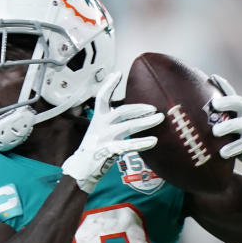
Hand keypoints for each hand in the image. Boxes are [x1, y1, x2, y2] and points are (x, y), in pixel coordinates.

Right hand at [61, 71, 164, 192]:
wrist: (81, 170)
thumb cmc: (94, 150)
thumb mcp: (100, 131)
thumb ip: (112, 121)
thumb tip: (130, 113)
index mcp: (97, 119)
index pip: (101, 97)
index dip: (109, 85)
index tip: (118, 73)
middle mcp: (100, 126)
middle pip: (122, 111)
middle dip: (139, 108)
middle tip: (154, 108)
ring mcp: (104, 138)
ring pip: (128, 126)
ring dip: (146, 122)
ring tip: (159, 119)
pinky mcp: (108, 151)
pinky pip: (128, 145)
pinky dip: (141, 143)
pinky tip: (153, 141)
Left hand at [208, 74, 241, 175]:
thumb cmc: (236, 137)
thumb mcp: (228, 124)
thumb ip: (214, 118)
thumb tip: (187, 111)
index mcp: (237, 109)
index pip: (231, 93)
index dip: (223, 84)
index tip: (212, 77)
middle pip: (238, 102)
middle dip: (226, 101)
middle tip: (214, 104)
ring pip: (241, 124)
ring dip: (228, 126)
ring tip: (215, 132)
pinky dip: (233, 148)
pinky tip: (223, 153)